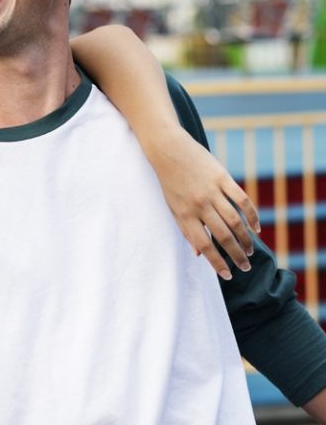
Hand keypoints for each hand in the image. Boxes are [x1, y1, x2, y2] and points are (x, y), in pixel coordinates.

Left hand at [146, 125, 259, 279]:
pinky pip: (241, 199)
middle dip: (236, 254)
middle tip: (245, 266)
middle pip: (223, 235)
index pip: (204, 244)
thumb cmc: (169, 180)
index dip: (217, 262)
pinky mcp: (222, 177)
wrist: (168, 149)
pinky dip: (251, 215)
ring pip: (235, 220)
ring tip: (250, 250)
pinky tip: (256, 227)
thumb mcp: (172, 206)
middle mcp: (199, 204)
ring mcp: (212, 190)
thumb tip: (198, 253)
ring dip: (246, 238)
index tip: (228, 274)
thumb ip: (185, 229)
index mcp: (184, 213)